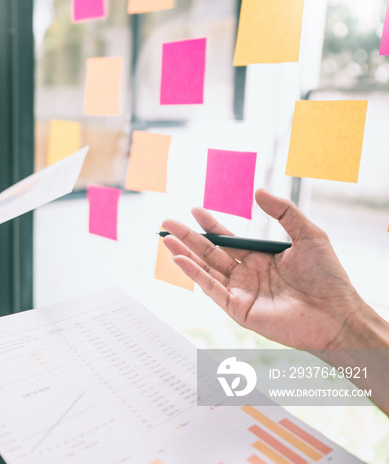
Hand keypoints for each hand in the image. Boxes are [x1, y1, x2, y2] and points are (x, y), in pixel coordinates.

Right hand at [161, 189, 368, 349]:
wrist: (338, 313)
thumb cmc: (329, 277)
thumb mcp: (308, 234)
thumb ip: (283, 212)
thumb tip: (258, 191)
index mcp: (262, 258)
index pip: (229, 239)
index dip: (211, 225)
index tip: (196, 210)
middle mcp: (248, 275)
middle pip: (211, 252)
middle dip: (188, 237)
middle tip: (167, 223)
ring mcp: (242, 292)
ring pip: (206, 269)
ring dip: (185, 254)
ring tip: (167, 240)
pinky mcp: (239, 309)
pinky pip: (212, 289)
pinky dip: (195, 275)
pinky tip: (181, 260)